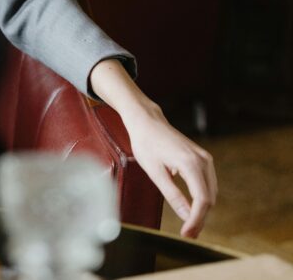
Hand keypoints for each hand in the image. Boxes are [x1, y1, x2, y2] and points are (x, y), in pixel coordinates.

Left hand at [123, 106, 216, 237]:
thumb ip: (172, 195)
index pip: (202, 199)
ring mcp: (205, 158)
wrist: (147, 121)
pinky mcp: (203, 159)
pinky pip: (207, 184)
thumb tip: (186, 216)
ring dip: (202, 210)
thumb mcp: (154, 171)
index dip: (197, 219)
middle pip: (209, 198)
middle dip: (200, 218)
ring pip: (211, 192)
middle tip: (187, 234)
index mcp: (191, 163)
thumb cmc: (146, 143)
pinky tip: (191, 208)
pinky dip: (201, 198)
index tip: (188, 233)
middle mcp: (203, 160)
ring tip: (189, 225)